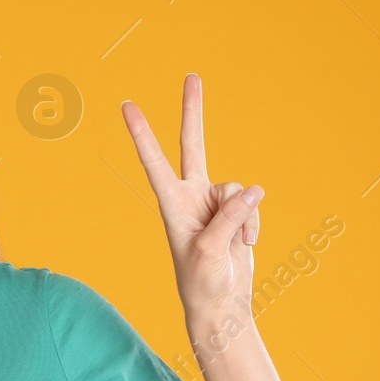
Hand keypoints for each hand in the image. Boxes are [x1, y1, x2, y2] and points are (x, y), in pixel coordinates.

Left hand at [121, 73, 260, 321]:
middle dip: (193, 111)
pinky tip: (244, 246)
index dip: (141, 133)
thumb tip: (253, 191)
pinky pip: (252, 205)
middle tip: (192, 75)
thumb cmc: (202, 282)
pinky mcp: (234, 213)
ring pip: (238, 187)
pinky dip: (253, 226)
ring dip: (243, 217)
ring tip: (233, 244)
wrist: (220, 304)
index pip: (154, 161)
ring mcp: (213, 203)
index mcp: (171, 204)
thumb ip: (230, 217)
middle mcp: (190, 196)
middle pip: (192, 144)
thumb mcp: (209, 251)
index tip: (126, 106)